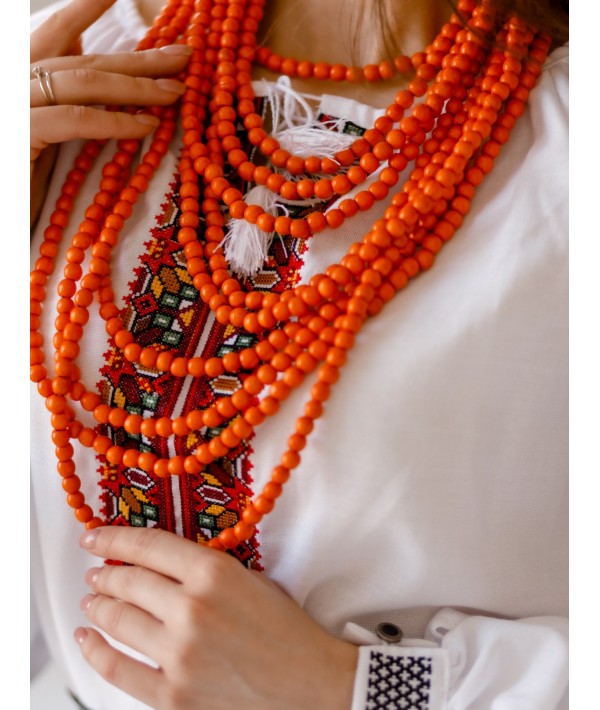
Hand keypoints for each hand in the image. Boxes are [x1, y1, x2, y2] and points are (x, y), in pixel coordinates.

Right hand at [30, 0, 190, 224]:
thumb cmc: (16, 182)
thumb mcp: (42, 135)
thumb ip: (66, 105)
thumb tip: (106, 82)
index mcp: (18, 74)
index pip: (56, 32)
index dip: (84, 9)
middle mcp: (12, 78)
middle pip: (84, 60)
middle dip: (139, 58)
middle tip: (183, 56)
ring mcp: (13, 103)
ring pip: (83, 82)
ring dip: (136, 86)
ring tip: (176, 93)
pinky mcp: (18, 133)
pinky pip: (74, 119)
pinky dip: (114, 120)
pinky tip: (147, 124)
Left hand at [77, 527, 357, 709]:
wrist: (311, 685)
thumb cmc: (285, 630)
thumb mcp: (249, 579)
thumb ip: (202, 570)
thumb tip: (154, 566)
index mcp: (214, 573)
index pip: (148, 546)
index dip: (114, 538)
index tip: (95, 536)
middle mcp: (192, 609)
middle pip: (127, 582)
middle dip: (104, 574)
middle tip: (96, 572)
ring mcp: (180, 655)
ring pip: (117, 621)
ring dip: (98, 606)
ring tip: (93, 600)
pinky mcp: (173, 696)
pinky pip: (117, 669)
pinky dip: (95, 651)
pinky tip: (87, 637)